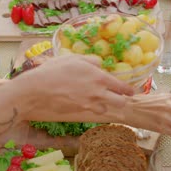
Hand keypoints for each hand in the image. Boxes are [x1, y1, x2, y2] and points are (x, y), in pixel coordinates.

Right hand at [14, 55, 133, 114]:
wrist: (38, 89)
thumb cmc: (54, 70)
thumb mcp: (73, 58)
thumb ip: (90, 60)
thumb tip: (99, 64)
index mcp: (98, 76)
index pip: (121, 86)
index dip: (129, 90)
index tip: (132, 91)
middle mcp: (97, 92)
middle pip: (120, 102)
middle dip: (122, 101)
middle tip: (121, 99)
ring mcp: (89, 104)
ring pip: (106, 110)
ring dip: (106, 107)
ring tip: (102, 103)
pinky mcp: (80, 111)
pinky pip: (92, 112)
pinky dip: (93, 110)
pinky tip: (89, 105)